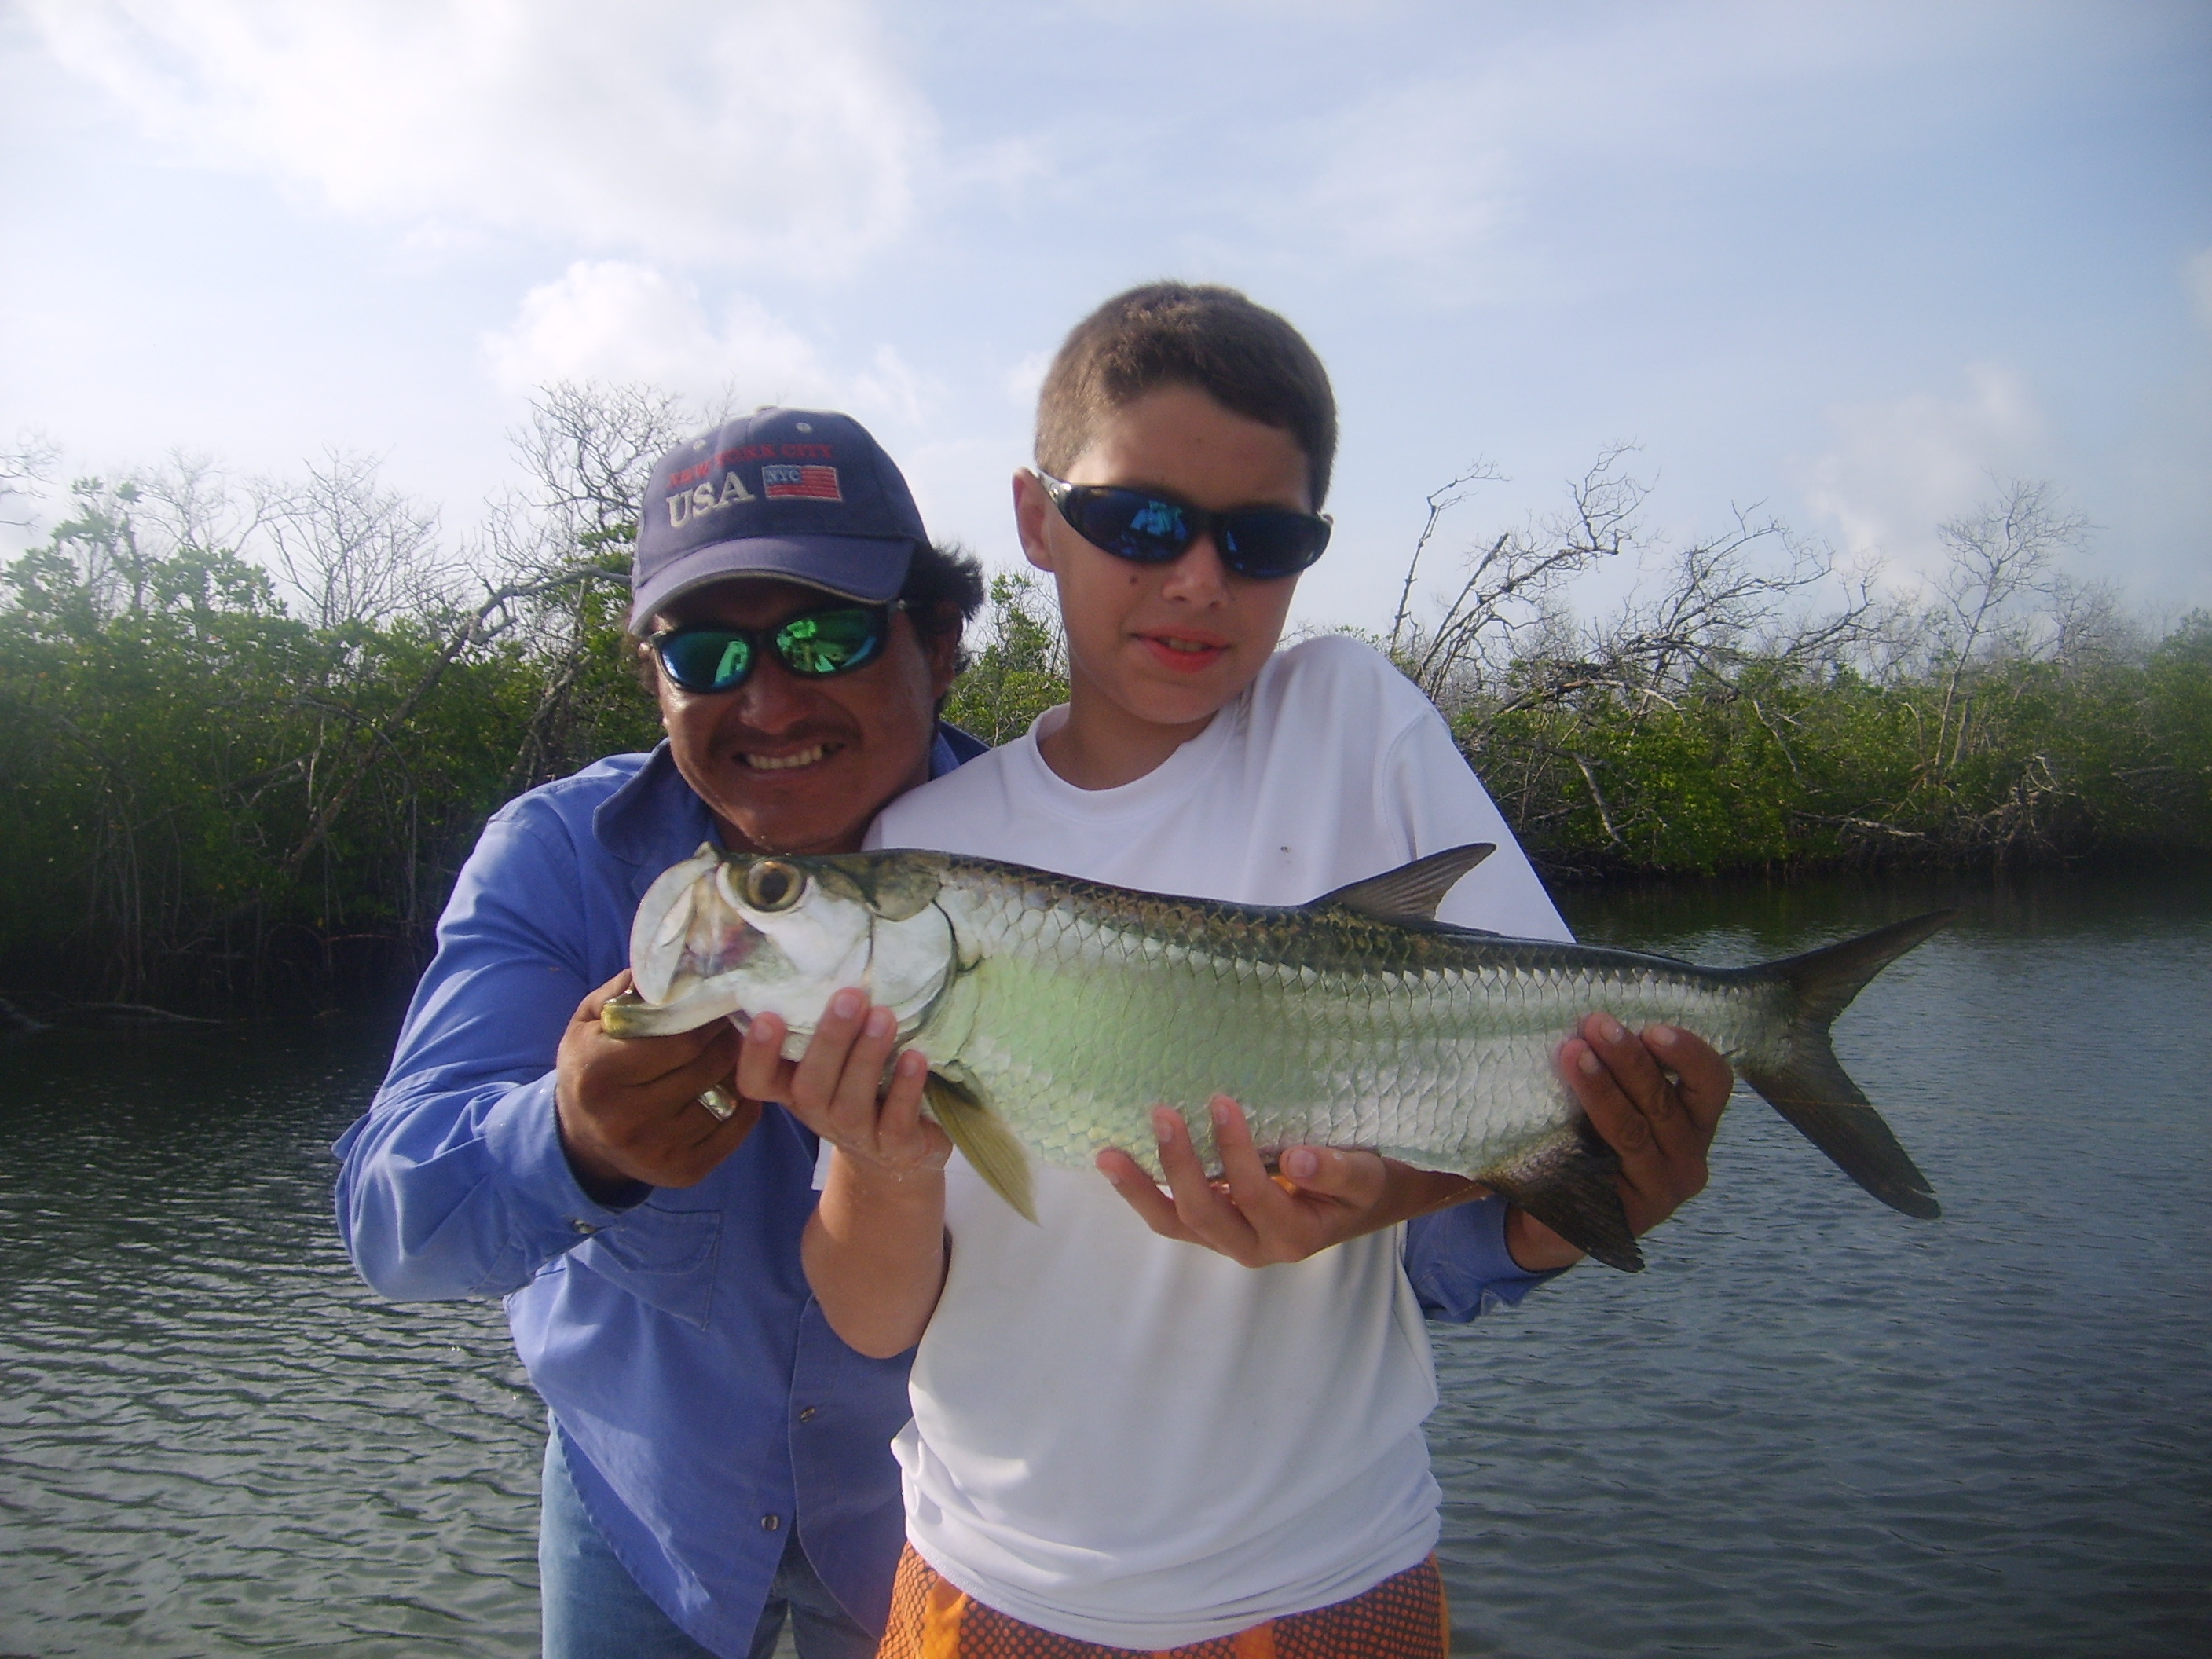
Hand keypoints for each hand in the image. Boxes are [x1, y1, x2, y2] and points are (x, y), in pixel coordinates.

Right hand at [555, 970, 752, 1197]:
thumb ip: (624, 990)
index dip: (708, 1017)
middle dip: (729, 1037)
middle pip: (704, 1067)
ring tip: (748, 1046)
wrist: (581, 1139)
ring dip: (741, 1068)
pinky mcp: (681, 1173)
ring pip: (723, 1096)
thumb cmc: (591, 1066)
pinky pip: (733, 1129)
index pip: (678, 1041)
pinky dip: (745, 1103)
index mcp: (600, 1075)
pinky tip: (742, 1082)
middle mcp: (625, 1119)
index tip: (725, 998)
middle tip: (743, 1017)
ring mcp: (655, 1151)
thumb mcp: (590, 1022)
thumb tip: (674, 960)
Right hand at [735, 989, 949, 1182]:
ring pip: (851, 1102)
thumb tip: (835, 961)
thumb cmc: (862, 1090)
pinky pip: (896, 1121)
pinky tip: (916, 1058)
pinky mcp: (896, 1147)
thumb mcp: (836, 1062)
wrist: (899, 1155)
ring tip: (884, 1017)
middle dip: (830, 1040)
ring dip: (867, 1057)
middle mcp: (818, 1114)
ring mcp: (856, 1135)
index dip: (757, 1055)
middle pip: (810, 1085)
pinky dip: (906, 1089)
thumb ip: (827, 1027)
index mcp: (794, 1090)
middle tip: (849, 996)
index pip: (757, 1081)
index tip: (768, 1016)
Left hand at [1098, 1095, 1479, 1266]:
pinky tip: (1116, 1164)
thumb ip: (1336, 1170)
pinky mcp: (1215, 1226)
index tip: (1221, 1101)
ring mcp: (1231, 1239)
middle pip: (1204, 1214)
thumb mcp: (1366, 1176)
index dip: (1234, 1151)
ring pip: (1176, 1224)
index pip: (1254, 1194)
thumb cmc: (1368, 1184)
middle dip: (1178, 1166)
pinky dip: (1144, 1193)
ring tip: (1107, 1155)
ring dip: (1141, 1190)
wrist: (1371, 1202)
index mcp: (1294, 1234)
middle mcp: (1256, 1246)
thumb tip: (1298, 1158)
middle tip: (1162, 1112)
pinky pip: (1172, 1217)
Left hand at [1503, 1017, 1734, 1270]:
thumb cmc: (1588, 1139)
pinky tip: (1558, 1110)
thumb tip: (1593, 1017)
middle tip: (1595, 1025)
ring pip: (1632, 1131)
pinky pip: (1602, 1166)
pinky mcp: (1626, 1214)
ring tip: (1572, 1053)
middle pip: (1664, 1101)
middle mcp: (1687, 1156)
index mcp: (1694, 1120)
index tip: (1651, 1028)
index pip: (1712, 1082)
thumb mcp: (1614, 1097)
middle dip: (1629, 1058)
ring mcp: (1659, 1189)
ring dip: (1602, 1087)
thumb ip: (1619, 1066)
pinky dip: (1580, 1135)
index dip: (1688, 1053)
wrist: (1554, 1215)